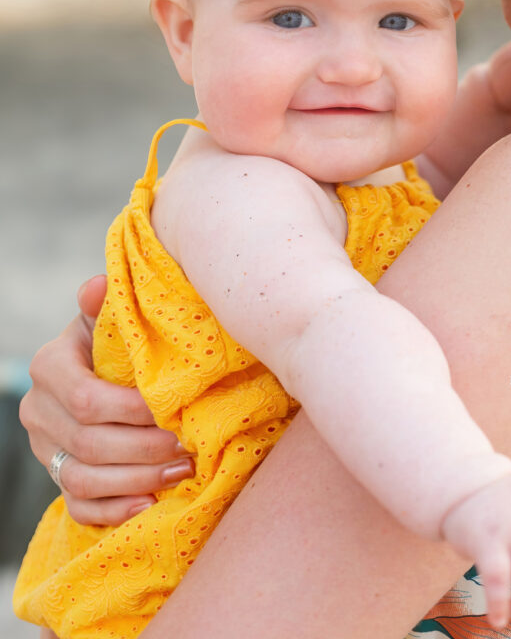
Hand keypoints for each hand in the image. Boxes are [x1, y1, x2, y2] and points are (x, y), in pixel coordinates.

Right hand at [19, 275, 194, 525]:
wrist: (98, 369)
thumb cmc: (112, 341)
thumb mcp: (108, 317)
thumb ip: (105, 303)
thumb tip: (100, 284)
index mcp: (49, 367)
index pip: (86, 399)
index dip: (131, 411)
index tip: (172, 411)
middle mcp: (38, 411)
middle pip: (88, 443)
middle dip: (142, 449)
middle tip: (186, 446)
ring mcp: (45, 449)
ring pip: (82, 479)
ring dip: (136, 480)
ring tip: (181, 471)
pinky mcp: (56, 477)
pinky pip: (79, 506)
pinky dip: (114, 511)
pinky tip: (150, 504)